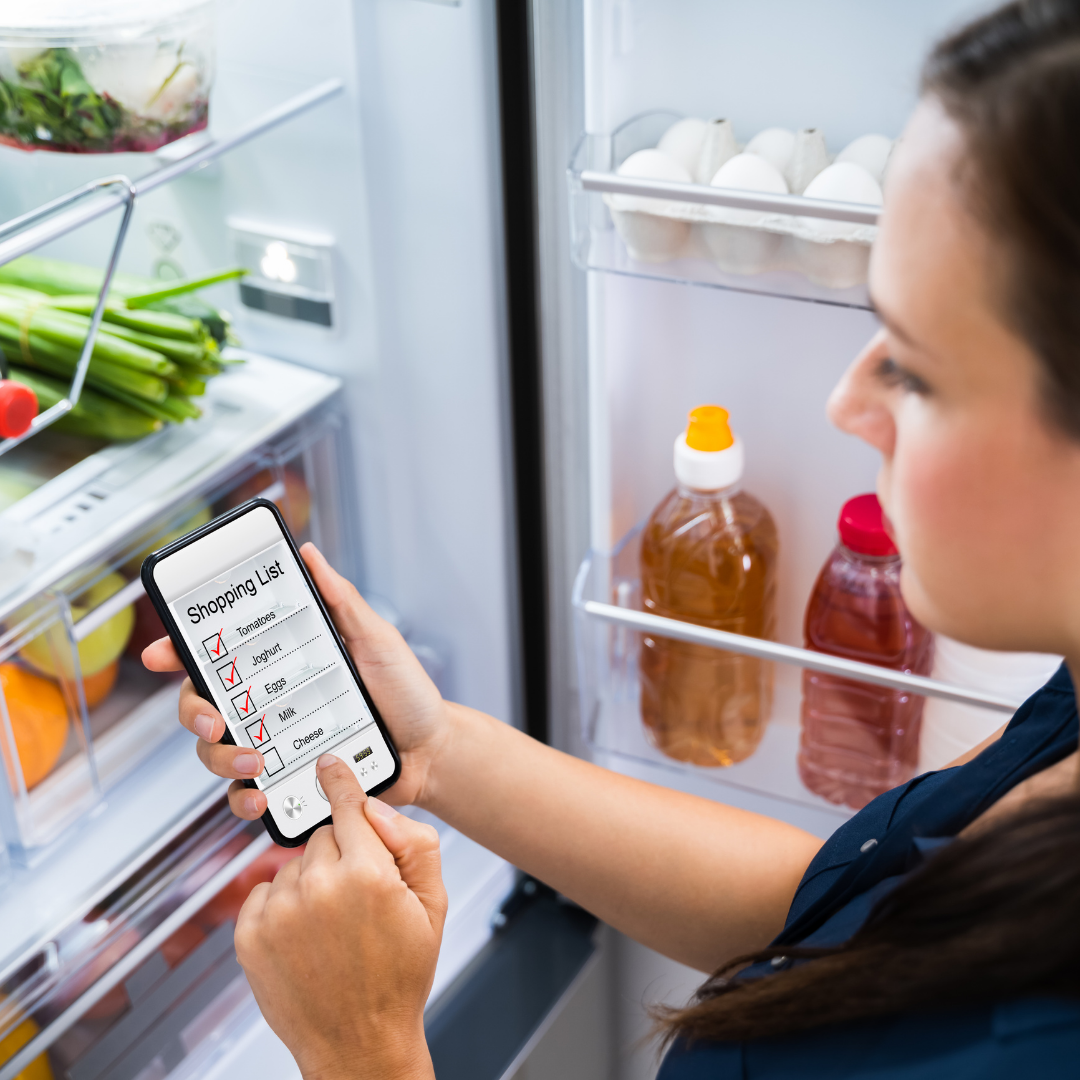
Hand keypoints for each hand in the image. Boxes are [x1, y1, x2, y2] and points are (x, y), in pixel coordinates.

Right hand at [142, 542, 449, 818]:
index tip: (159, 653)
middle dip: (193, 712)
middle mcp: (267, 704)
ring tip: (254, 760)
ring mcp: (272, 745)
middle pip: (201, 704)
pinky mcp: (285, 783)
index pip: (218, 655)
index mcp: (279, 665)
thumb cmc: (404, 691)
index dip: (178, 652)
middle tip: (216, 719)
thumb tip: (309, 553)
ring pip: (214, 752)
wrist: (431, 750)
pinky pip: (244, 795)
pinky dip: (242, 799)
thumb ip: (341, 600)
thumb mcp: (375, 639)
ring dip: (220, 758)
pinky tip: (259, 797)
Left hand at [236, 754, 444, 1079]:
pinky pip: (263, 890)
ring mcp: (279, 912)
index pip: (348, 806)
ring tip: (332, 924)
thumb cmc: (400, 976)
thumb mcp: (434, 906)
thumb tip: (377, 809)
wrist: (360, 1042)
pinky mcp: (250, 935)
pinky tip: (305, 934)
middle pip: (324, 835)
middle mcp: (318, 887)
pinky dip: (281, 903)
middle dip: (341, 854)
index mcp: (368, 874)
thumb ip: (415, 844)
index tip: (328, 765)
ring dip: (310, 880)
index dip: (340, 783)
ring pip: (294, 863)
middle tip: (358, 895)